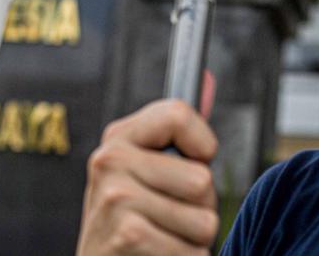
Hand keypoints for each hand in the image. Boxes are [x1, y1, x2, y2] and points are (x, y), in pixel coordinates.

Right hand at [77, 74, 218, 254]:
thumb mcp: (147, 170)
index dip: (202, 144)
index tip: (195, 162)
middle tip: (168, 216)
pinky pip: (194, 252)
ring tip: (162, 238)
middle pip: (202, 179)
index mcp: (118, 138)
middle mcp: (109, 161)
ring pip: (205, 220)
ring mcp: (116, 198)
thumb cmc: (133, 221)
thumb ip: (178, 132)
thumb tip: (208, 80)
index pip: (178, 113)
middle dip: (200, 208)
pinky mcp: (128, 235)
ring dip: (193, 240)